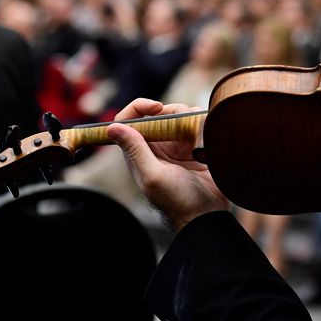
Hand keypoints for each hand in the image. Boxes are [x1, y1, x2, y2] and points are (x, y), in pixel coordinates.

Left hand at [107, 98, 228, 230]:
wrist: (208, 213)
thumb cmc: (179, 202)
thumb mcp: (153, 177)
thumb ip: (135, 151)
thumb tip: (112, 127)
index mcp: (139, 152)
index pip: (128, 119)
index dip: (139, 106)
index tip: (158, 107)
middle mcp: (156, 145)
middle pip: (159, 112)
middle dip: (173, 112)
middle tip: (185, 124)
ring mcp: (177, 145)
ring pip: (181, 114)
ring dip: (190, 119)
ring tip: (198, 139)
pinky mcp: (196, 146)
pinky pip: (198, 124)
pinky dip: (203, 126)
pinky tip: (206, 142)